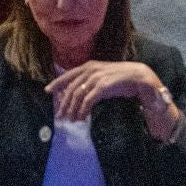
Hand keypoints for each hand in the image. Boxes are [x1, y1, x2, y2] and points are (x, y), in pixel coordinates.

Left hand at [46, 60, 161, 122]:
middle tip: (60, 115)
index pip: (68, 75)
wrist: (137, 76)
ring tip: (71, 120)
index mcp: (88, 66)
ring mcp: (96, 78)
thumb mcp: (101, 77)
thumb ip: (89, 83)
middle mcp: (90, 70)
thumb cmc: (119, 78)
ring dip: (73, 109)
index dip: (56, 83)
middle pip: (71, 88)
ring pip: (78, 95)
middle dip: (64, 103)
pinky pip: (88, 101)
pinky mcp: (103, 86)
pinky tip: (82, 117)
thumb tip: (76, 95)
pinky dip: (83, 110)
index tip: (47, 91)